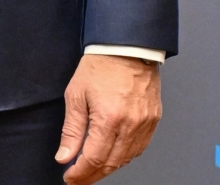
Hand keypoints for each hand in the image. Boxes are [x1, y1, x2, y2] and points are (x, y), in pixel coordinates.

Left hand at [55, 54, 162, 183]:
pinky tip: (113, 156)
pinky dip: (125, 156)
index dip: (80, 173)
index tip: (70, 178)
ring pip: (127, 158)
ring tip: (93, 169)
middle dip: (93, 175)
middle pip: (112, 163)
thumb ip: (71, 130)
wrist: (126, 47)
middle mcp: (131, 125)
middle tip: (79, 178)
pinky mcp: (154, 120)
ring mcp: (145, 123)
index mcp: (109, 118)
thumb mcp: (76, 95)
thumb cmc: (100, 66)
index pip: (94, 158)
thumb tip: (65, 156)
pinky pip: (140, 147)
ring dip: (109, 167)